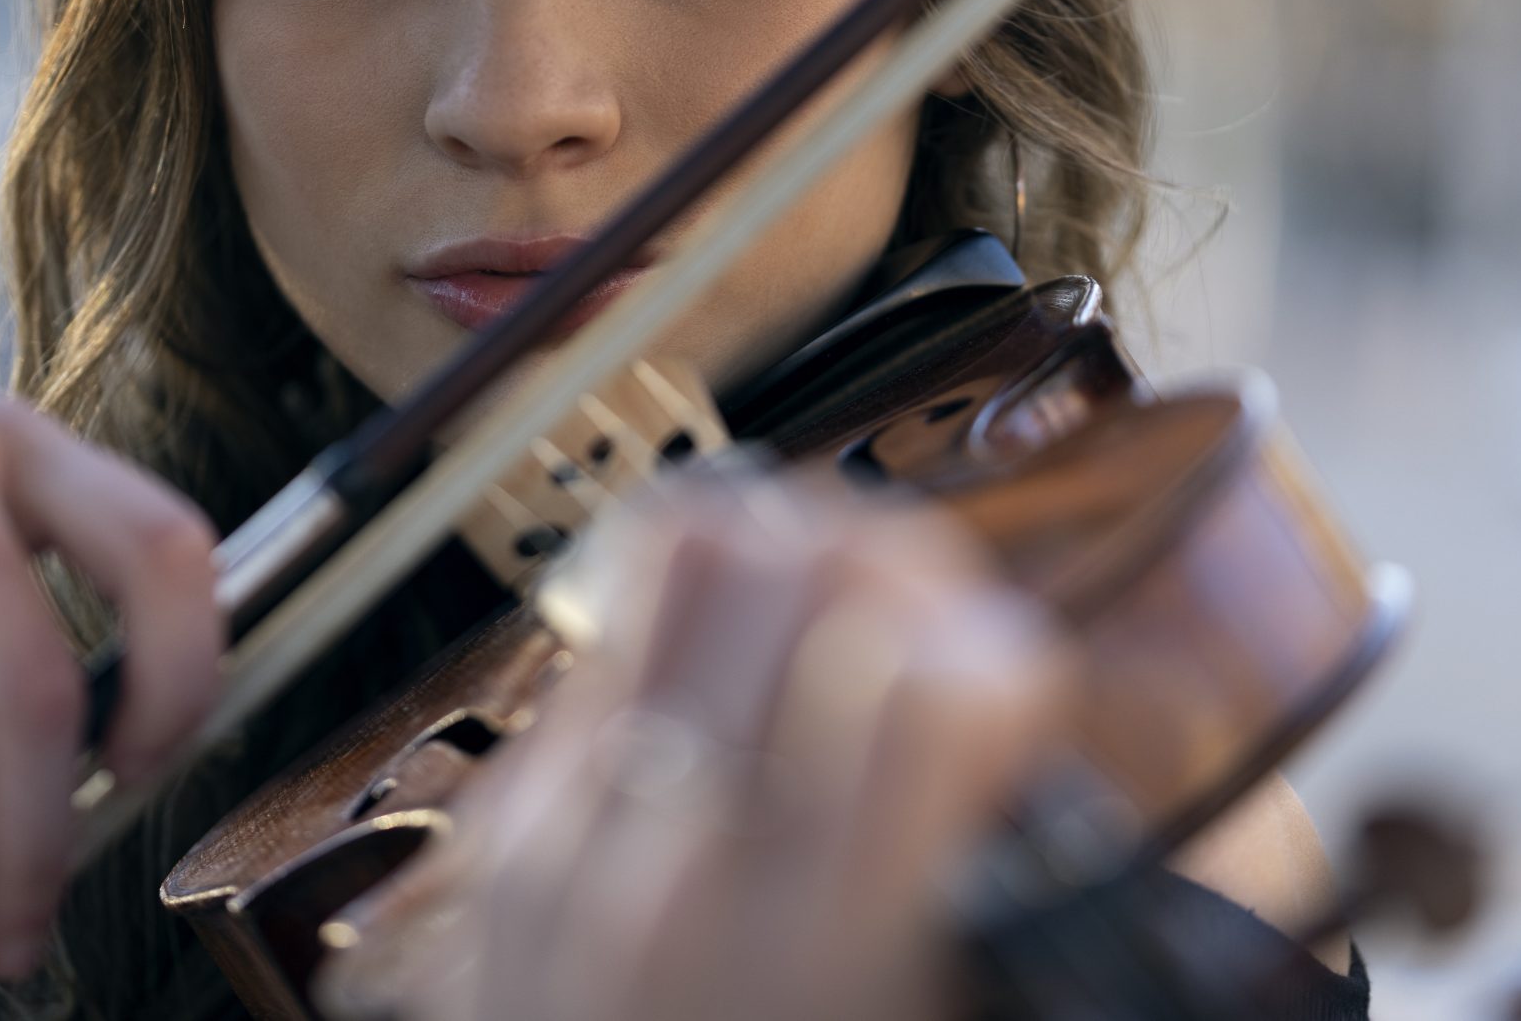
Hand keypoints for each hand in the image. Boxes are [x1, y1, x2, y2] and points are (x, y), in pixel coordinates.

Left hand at [381, 478, 1065, 1020]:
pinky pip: (609, 629)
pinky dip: (689, 617)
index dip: (1006, 656)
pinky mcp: (508, 817)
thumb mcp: (923, 1010)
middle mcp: (687, 866)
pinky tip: (732, 671)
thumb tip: (1004, 693)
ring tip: (829, 603)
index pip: (937, 686)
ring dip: (782, 547)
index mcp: (828, 945)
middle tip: (926, 612)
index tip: (1012, 685)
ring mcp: (574, 827)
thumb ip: (961, 856)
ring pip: (690, 549)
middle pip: (804, 565)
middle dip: (895, 560)